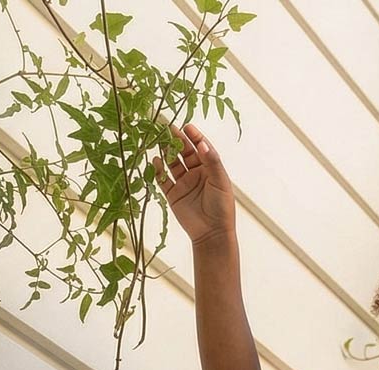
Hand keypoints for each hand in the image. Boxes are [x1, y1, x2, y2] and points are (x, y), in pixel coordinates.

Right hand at [152, 121, 236, 244]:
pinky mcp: (173, 195)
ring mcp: (184, 184)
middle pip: (185, 152)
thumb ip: (212, 162)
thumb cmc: (222, 208)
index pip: (201, 148)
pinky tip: (156, 160)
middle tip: (168, 128)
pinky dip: (158, 170)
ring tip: (160, 140)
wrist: (212, 233)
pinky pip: (163, 179)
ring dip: (166, 152)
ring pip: (172, 163)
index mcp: (210, 169)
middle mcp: (196, 174)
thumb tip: (202, 144)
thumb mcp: (220, 182)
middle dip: (177, 140)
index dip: (194, 137)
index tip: (188, 126)